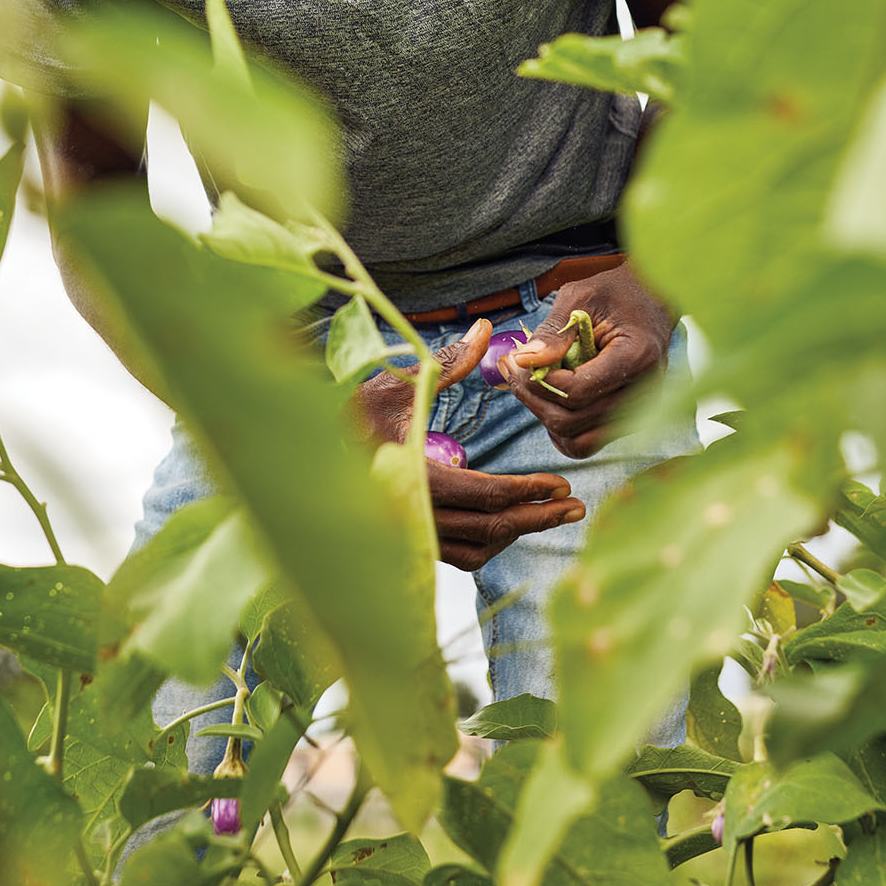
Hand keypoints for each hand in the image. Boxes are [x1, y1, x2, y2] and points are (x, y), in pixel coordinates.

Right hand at [352, 317, 589, 571]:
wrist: (310, 450)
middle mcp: (413, 514)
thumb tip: (485, 329)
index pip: (485, 494)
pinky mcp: (410, 543)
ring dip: (517, 534)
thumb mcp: (400, 381)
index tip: (561, 484)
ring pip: (477, 549)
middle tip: (575, 507)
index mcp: (414, 476)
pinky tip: (510, 524)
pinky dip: (490, 544)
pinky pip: (460, 556)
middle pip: (490, 528)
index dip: (528, 491)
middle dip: (538, 517)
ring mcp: (410, 535)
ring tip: (550, 515)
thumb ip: (447, 362)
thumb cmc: (356, 412)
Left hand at [501, 265, 674, 458]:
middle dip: (533, 398)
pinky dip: (561, 428)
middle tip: (512, 369)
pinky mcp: (630, 422)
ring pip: (578, 442)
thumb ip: (553, 331)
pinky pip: (587, 442)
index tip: (519, 359)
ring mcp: (640, 413)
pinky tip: (550, 399)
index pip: (576, 391)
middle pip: (572, 421)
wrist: (653, 301)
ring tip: (529, 384)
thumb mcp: (581, 297)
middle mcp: (645, 393)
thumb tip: (524, 360)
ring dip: (544, 416)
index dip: (539, 381)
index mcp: (637, 358)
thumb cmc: (616, 294)